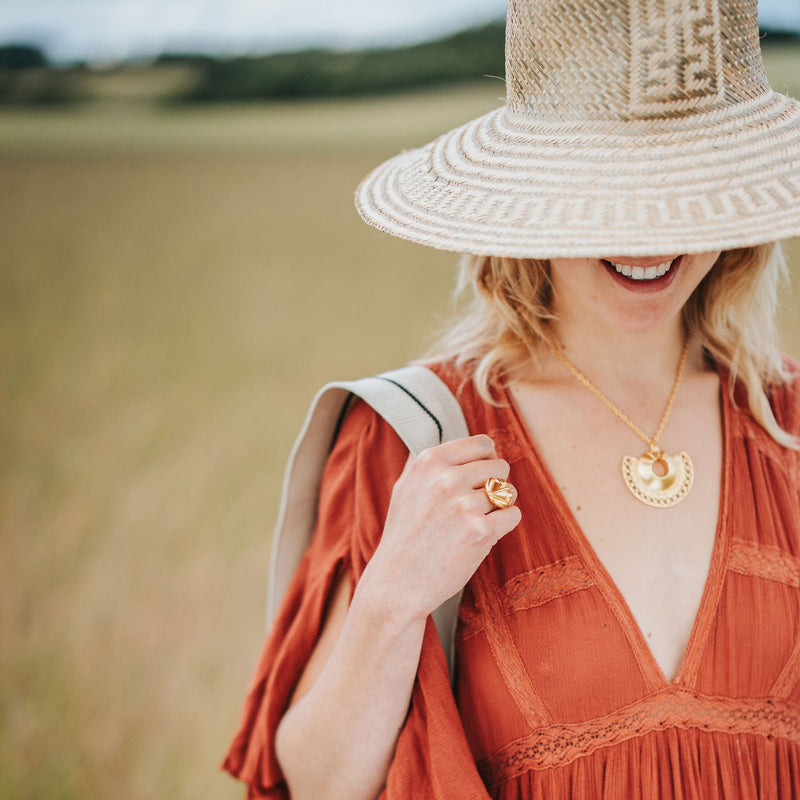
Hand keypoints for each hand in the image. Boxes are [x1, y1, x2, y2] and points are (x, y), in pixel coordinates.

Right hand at [360, 434, 520, 623]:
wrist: (397, 582)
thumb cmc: (404, 535)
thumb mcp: (406, 487)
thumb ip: (431, 463)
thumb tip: (461, 445)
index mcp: (428, 461)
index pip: (483, 443)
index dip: (488, 460)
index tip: (481, 476)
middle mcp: (446, 478)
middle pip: (499, 466)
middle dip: (494, 485)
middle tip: (477, 505)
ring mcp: (463, 505)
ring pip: (508, 492)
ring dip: (498, 507)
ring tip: (475, 522)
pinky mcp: (480, 532)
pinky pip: (513, 515)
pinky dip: (504, 525)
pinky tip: (484, 535)